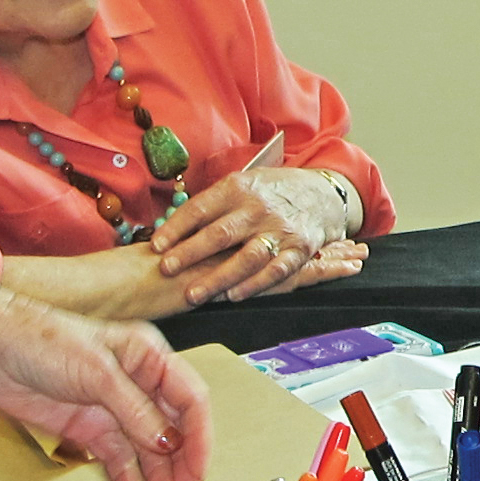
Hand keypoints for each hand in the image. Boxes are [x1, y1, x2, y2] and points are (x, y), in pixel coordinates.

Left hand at [0, 281, 212, 480]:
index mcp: (149, 356)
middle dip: (181, 464)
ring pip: (147, 450)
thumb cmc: (38, 337)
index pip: (190, 399)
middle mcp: (137, 384)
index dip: (199, 436)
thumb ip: (136, 410)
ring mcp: (113, 409)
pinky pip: (116, 459)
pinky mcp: (89, 429)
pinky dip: (126, 479)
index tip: (198, 468)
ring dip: (157, 477)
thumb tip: (169, 442)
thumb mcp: (96, 371)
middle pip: (173, 430)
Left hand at [151, 167, 352, 304]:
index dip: (176, 227)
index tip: (155, 246)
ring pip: (246, 257)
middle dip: (190, 253)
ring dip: (218, 277)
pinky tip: (233, 296)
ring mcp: (281, 230)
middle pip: (220, 233)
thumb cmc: (273, 192)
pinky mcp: (299, 250)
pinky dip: (254, 285)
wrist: (324, 193)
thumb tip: (171, 226)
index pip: (200, 207)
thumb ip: (213, 204)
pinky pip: (275, 271)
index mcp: (239, 187)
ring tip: (194, 294)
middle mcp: (259, 207)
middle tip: (166, 269)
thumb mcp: (244, 184)